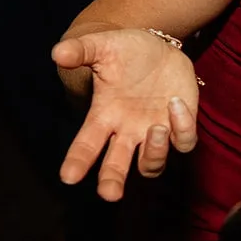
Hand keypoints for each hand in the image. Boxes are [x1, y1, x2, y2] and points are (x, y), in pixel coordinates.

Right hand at [52, 29, 200, 200]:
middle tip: (110, 194)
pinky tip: (176, 103)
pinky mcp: (180, 125)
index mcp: (104, 116)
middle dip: (112, 180)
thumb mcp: (103, 46)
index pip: (87, 144)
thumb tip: (57, 53)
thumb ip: (81, 51)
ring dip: (153, 154)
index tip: (68, 177)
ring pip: (151, 164)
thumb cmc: (125, 51)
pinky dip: (183, 129)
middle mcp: (127, 131)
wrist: (158, 47)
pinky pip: (183, 142)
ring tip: (155, 128)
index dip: (78, 161)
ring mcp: (153, 131)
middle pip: (116, 166)